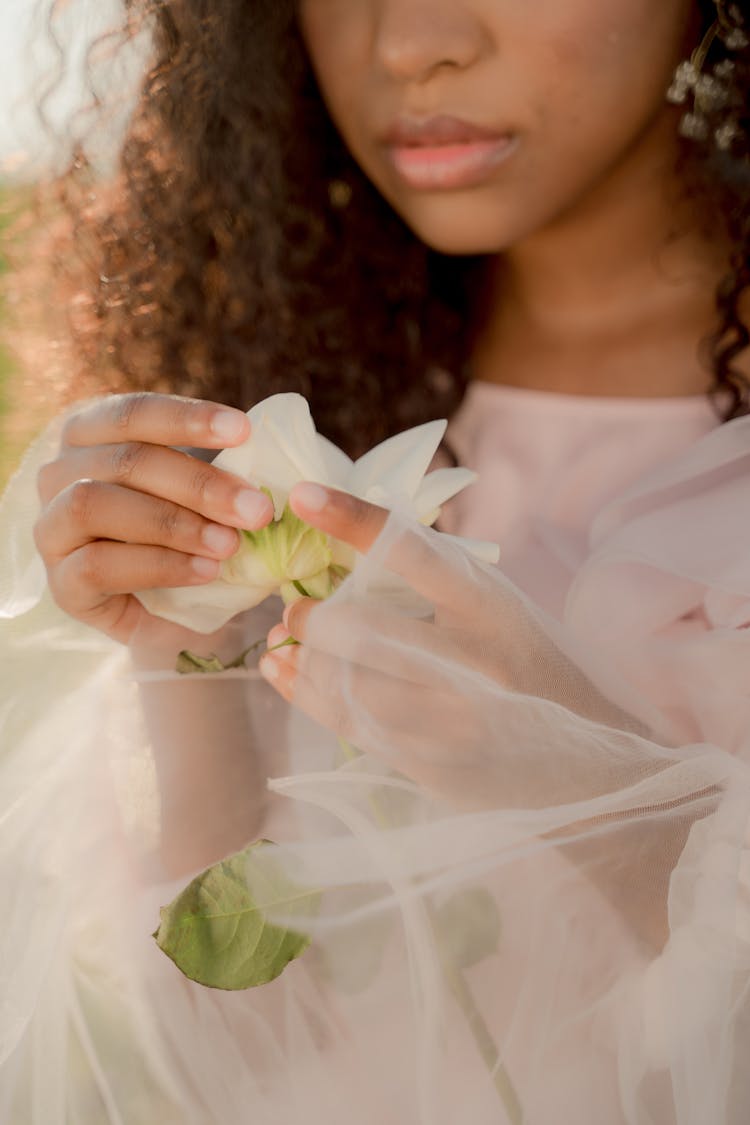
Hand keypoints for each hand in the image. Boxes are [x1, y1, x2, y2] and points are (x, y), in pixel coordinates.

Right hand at [34, 393, 273, 643]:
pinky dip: (159, 566)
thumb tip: (265, 453)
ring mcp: (51, 529)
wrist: (174, 617)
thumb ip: (219, 472)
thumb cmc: (191, 537)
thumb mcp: (205, 497)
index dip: (187, 418)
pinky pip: (97, 564)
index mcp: (92, 435)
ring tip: (230, 544)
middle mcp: (59, 474)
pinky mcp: (60, 584)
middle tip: (257, 508)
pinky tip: (205, 571)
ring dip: (173, 523)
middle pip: (124, 461)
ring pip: (95, 505)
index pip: (133, 413)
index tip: (244, 430)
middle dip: (198, 484)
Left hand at [259, 482, 646, 805]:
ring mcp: (450, 718)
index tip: (304, 494)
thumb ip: (434, 577)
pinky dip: (305, 693)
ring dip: (302, 659)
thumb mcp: (494, 604)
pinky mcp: (430, 761)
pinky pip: (348, 724)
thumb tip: (342, 543)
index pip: (413, 551)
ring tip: (286, 642)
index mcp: (489, 605)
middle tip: (294, 606)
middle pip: (364, 630)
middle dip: (314, 617)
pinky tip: (286, 673)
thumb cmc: (523, 658)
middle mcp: (472, 661)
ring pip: (346, 683)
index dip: (355, 520)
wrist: (578, 753)